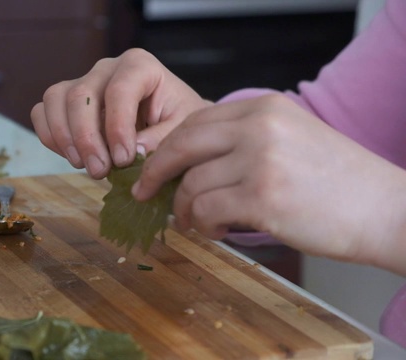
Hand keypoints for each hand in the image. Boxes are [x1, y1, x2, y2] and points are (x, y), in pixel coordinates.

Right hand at [30, 48, 209, 178]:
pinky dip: (50, 136)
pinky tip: (72, 156)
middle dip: (87, 139)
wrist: (165, 119)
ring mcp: (82, 81)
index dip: (117, 127)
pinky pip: (42, 110)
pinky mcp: (65, 99)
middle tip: (100, 171)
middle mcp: (106, 68)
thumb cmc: (175, 120)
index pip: (120, 90)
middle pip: (81, 96)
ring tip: (84, 166)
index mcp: (139, 66)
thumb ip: (162, 138)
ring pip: (56, 100)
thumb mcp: (181, 129)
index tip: (124, 160)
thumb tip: (134, 150)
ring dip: (64, 138)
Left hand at [132, 94, 405, 275]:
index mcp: (264, 108)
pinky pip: (205, 210)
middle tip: (144, 193)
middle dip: (155, 172)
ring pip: (191, 185)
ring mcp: (260, 159)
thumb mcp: (290, 139)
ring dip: (185, 210)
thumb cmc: (336, 182)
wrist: (385, 209)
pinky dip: (203, 225)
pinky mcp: (262, 196)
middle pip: (182, 145)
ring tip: (199, 222)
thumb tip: (187, 167)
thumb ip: (241, 142)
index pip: (195, 122)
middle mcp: (260, 126)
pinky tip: (218, 230)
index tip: (151, 168)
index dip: (166, 148)